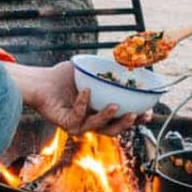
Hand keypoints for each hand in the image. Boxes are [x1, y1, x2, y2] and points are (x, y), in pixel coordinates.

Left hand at [7, 62, 140, 136]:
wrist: (41, 82)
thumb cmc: (64, 77)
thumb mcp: (90, 71)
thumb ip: (106, 69)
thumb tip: (126, 61)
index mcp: (100, 111)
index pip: (122, 118)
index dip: (137, 118)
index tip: (150, 112)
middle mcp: (91, 121)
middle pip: (115, 129)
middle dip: (128, 124)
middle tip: (138, 115)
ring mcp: (79, 125)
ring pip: (99, 128)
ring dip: (109, 118)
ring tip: (116, 106)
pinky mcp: (67, 125)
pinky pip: (79, 115)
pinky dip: (83, 102)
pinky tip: (86, 90)